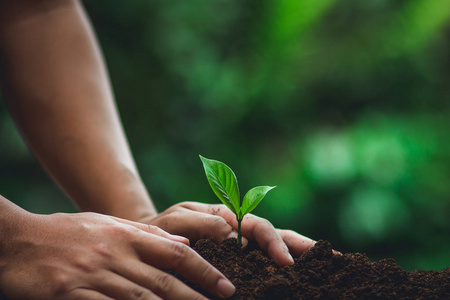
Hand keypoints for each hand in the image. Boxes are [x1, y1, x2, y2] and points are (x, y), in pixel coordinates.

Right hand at [0, 212, 234, 299]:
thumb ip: (147, 235)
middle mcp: (114, 254)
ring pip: (140, 299)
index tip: (225, 285)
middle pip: (163, 280)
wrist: (19, 240)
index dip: (204, 269)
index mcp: (126, 235)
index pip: (175, 253)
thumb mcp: (109, 225)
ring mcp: (92, 276)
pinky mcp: (70, 295)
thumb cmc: (68, 232)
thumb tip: (184, 244)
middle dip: (197, 295)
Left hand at [143, 202, 317, 266]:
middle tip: (333, 259)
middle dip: (301, 247)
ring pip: (273, 250)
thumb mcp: (177, 220)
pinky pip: (260, 266)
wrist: (146, 246)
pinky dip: (281, 269)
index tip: (285, 262)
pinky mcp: (234, 265)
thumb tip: (232, 236)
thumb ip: (202, 222)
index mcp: (227, 217)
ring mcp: (238, 250)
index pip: (258, 226)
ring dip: (299, 257)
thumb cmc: (160, 230)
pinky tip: (298, 277)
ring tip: (329, 266)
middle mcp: (237, 233)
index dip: (273, 242)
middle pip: (275, 237)